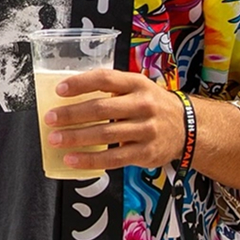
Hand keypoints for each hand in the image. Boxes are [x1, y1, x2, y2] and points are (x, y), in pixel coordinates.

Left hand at [43, 69, 184, 171]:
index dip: (81, 84)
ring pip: (104, 135)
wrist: (188, 127)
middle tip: (51, 119)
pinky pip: (112, 158)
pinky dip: (89, 160)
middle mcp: (143, 105)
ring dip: (76, 138)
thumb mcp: (138, 89)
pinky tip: (72, 159)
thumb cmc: (153, 106)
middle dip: (72, 114)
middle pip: (101, 108)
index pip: (105, 79)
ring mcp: (146, 130)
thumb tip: (71, 98)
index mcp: (137, 84)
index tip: (60, 90)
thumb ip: (112, 90)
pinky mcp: (145, 153)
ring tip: (55, 139)